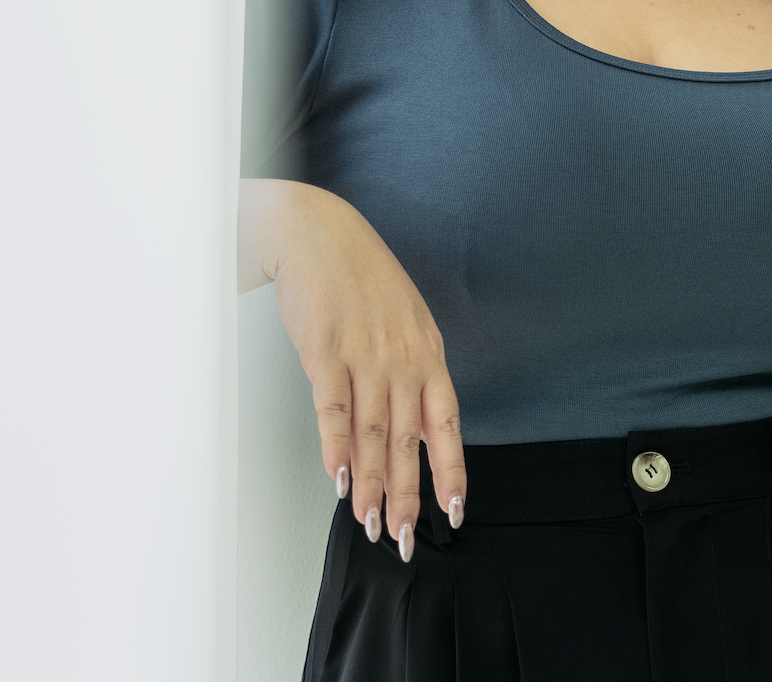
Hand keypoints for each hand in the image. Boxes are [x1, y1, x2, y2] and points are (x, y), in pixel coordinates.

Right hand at [246, 179, 465, 557]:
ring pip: (372, 432)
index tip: (453, 510)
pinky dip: (336, 445)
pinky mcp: (326, 351)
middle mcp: (401, 356)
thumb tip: (413, 425)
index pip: (445, 422)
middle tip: (399, 536)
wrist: (319, 234)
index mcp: (426, 351)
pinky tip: (337, 475)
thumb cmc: (360, 276)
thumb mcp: (404, 319)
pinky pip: (334, 408)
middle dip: (405, 494)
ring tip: (367, 520)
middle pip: (407, 438)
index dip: (450, 469)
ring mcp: (364, 353)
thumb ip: (411, 370)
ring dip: (370, 482)